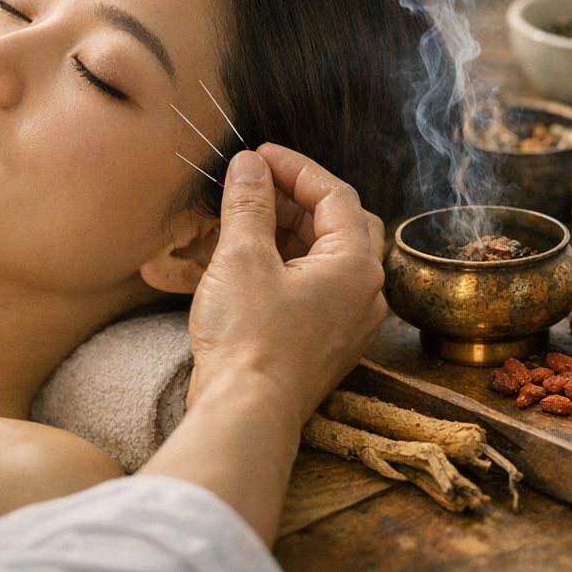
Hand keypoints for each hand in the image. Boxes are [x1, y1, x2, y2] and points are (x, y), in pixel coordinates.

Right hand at [185, 144, 387, 423]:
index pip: (334, 195)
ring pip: (312, 259)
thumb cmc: (249, 340)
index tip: (259, 155)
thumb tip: (250, 165)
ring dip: (269, 238)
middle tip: (251, 186)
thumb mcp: (242, 259)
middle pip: (332, 225)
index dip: (295, 168)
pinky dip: (263, 274)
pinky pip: (299, 291)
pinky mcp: (322, 341)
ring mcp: (345, 319)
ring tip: (223, 223)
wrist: (245, 415)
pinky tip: (209, 265)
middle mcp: (363, 291)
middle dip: (288, 201)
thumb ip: (249, 204)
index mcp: (356, 264)